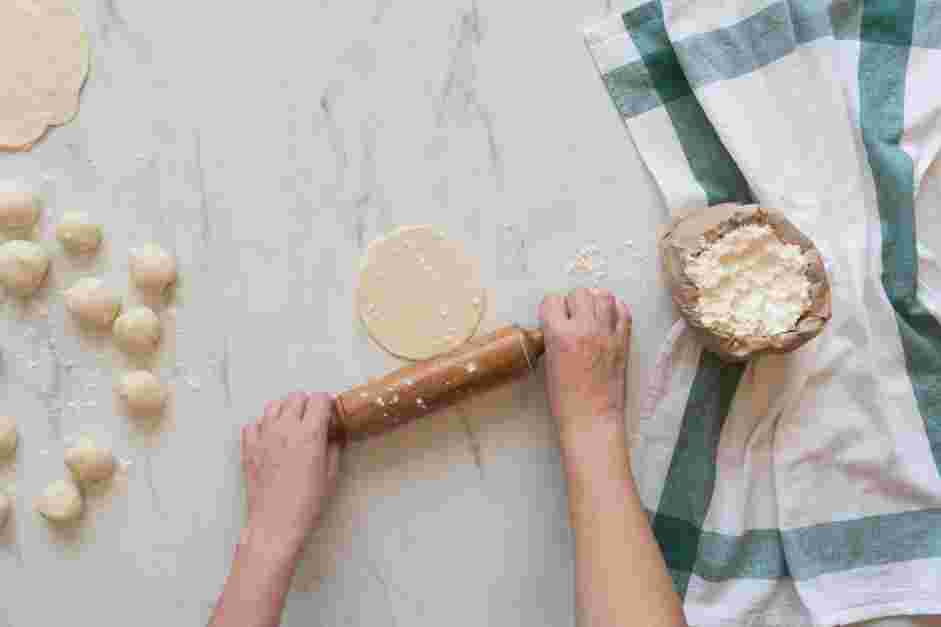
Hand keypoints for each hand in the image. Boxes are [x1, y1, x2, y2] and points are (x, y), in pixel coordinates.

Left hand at [240, 392, 341, 557]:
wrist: (274, 524)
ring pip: (273, 405)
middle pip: (296, 397)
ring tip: (290, 426)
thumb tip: (334, 435)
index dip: (327, 405)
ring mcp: (263, 436)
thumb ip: (334, 449)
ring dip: (285, 411)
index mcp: (310, 434)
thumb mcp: (331, 476)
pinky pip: (253, 424)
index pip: (320, 399)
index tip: (329, 416)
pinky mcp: (248, 447)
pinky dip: (263, 426)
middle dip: (307, 405)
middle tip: (311, 422)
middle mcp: (285, 428)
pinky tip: (270, 439)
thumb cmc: (307, 504)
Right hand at [539, 288, 631, 442]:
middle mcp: (584, 328)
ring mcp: (606, 333)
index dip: (551, 308)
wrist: (592, 418)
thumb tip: (560, 323)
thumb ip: (553, 338)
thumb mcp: (549, 363)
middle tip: (572, 317)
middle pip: (579, 293)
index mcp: (559, 334)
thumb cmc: (564, 399)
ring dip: (594, 301)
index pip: (552, 300)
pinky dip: (615, 309)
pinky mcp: (623, 341)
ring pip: (603, 295)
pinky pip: (623, 312)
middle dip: (572, 302)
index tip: (553, 317)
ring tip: (591, 314)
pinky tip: (608, 318)